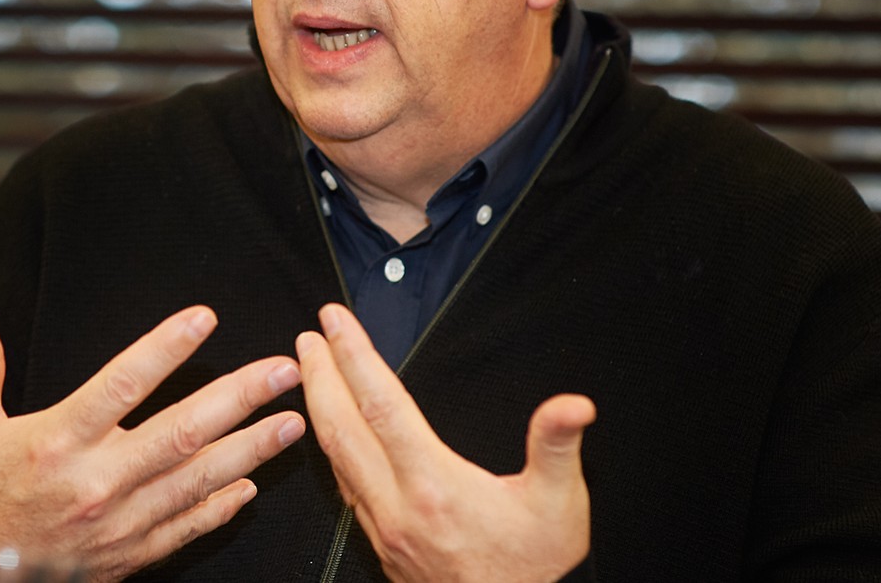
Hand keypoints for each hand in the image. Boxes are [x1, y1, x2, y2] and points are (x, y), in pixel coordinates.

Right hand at [0, 301, 306, 581]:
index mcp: (56, 443)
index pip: (122, 384)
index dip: (165, 348)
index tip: (205, 318)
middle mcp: (95, 482)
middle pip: (180, 432)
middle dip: (239, 398)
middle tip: (284, 371)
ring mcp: (118, 523)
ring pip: (196, 480)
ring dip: (249, 450)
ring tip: (291, 423)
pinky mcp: (128, 554)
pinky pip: (185, 529)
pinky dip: (221, 509)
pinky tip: (252, 486)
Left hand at [296, 304, 593, 582]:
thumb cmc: (532, 571)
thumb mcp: (561, 507)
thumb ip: (559, 449)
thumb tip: (572, 406)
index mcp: (435, 486)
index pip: (382, 405)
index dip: (355, 356)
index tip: (335, 321)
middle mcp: (399, 505)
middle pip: (342, 427)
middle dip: (321, 375)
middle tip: (308, 337)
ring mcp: (384, 527)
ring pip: (336, 458)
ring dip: (319, 409)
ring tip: (311, 373)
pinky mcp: (382, 543)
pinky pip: (344, 487)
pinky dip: (332, 450)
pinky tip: (332, 436)